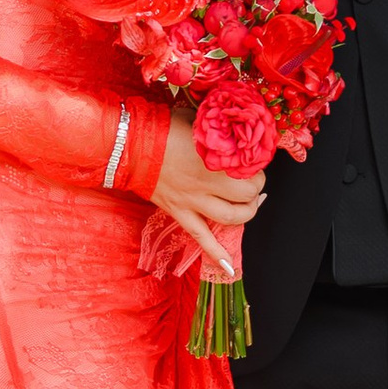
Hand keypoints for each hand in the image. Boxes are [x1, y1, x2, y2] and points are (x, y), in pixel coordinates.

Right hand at [152, 113, 266, 273]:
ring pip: (230, 218)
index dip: (257, 167)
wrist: (130, 145)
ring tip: (249, 206)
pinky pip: (201, 238)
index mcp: (215, 160)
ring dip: (246, 214)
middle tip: (254, 182)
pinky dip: (216, 254)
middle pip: (246, 195)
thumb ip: (217, 130)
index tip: (255, 161)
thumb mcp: (198, 121)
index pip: (251, 171)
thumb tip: (234, 127)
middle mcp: (208, 184)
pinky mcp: (179, 213)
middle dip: (256, 190)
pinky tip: (229, 268)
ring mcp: (193, 202)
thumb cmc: (164, 127)